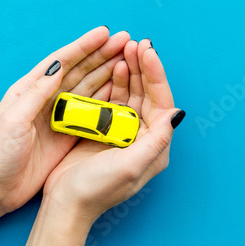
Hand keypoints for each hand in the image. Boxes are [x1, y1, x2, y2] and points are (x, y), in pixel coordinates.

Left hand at [0, 27, 130, 212]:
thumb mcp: (12, 121)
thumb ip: (35, 94)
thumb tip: (57, 67)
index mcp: (27, 90)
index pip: (60, 61)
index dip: (83, 46)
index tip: (104, 33)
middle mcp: (45, 99)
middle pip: (78, 71)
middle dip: (101, 54)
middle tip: (125, 40)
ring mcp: (57, 117)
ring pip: (88, 88)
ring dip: (108, 73)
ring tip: (129, 58)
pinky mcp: (66, 135)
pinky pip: (90, 114)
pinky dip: (106, 101)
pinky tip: (121, 90)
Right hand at [43, 39, 185, 221]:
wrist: (66, 202)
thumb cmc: (97, 189)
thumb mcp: (130, 166)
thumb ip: (156, 140)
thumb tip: (178, 112)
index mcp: (154, 145)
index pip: (161, 102)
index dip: (155, 75)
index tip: (147, 50)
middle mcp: (142, 136)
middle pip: (147, 94)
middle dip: (143, 67)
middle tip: (135, 42)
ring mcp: (122, 131)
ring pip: (130, 94)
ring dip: (129, 71)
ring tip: (124, 50)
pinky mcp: (103, 129)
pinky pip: (112, 100)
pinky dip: (113, 83)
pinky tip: (112, 68)